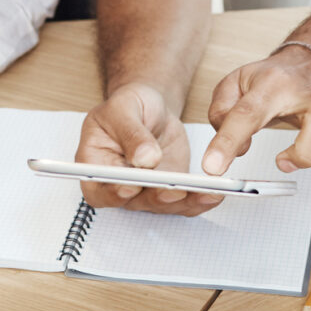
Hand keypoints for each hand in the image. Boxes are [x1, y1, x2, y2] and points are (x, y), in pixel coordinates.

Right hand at [76, 83, 223, 215]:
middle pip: (135, 202)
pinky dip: (200, 199)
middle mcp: (118, 186)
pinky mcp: (169, 188)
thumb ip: (131, 133)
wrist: (149, 106)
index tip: (130, 187)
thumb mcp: (123, 109)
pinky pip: (183, 200)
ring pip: (163, 204)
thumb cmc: (127, 106)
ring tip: (206, 191)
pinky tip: (214, 193)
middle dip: (157, 197)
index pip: (99, 190)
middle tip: (175, 190)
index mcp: (96, 167)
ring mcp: (145, 190)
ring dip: (185, 201)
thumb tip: (145, 159)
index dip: (113, 193)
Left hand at [203, 45, 310, 189]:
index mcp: (273, 84)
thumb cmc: (273, 78)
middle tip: (282, 161)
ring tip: (300, 161)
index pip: (248, 112)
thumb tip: (233, 148)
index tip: (214, 167)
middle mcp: (310, 93)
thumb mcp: (235, 85)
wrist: (309, 61)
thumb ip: (221, 113)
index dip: (228, 142)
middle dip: (304, 152)